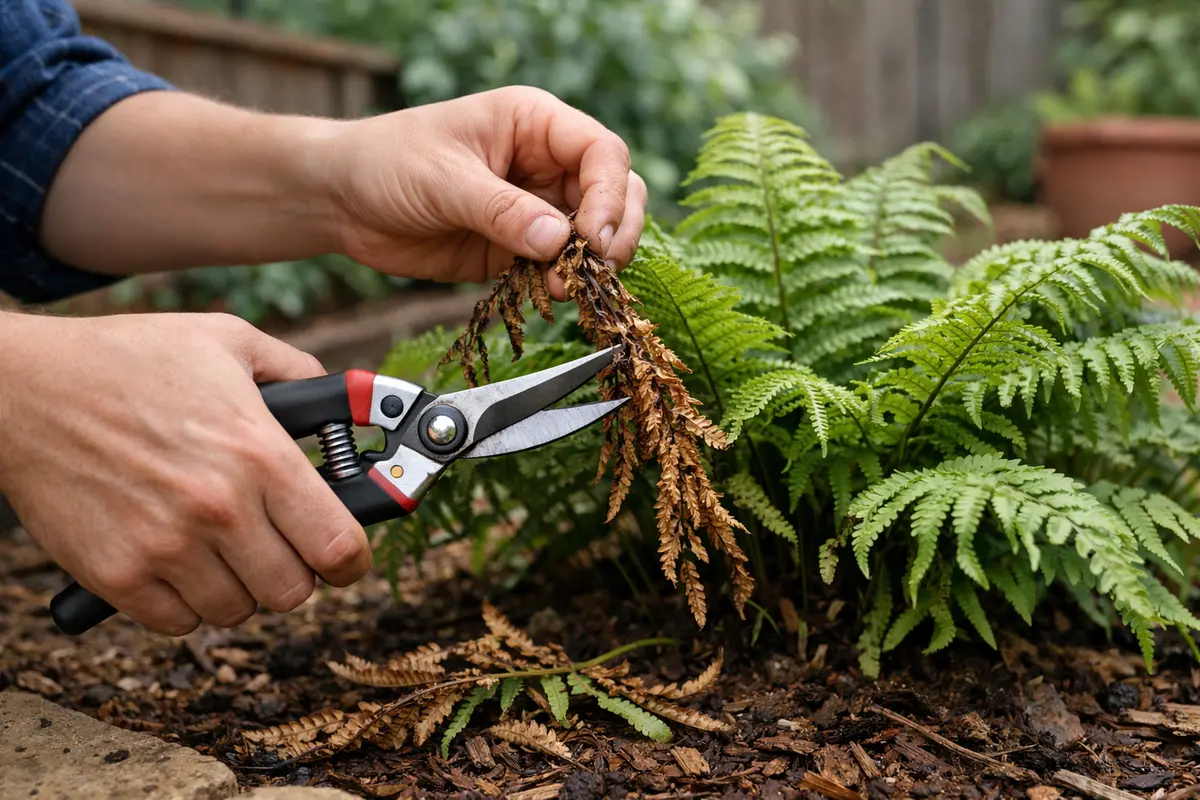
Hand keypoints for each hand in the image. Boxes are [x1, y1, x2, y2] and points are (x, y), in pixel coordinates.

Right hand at [0, 312, 370, 634]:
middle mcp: (219, 509)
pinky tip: (177, 559)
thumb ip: (297, 371)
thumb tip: (346, 398)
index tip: (345, 558)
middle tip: (276, 545)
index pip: (338, 546)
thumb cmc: (128, 360)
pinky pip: (180, 623)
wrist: (23, 390)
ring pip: (239, 612)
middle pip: (293, 591)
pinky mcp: (118, 576)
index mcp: (259, 454)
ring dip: (239, 587)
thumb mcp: (227, 342)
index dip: (352, 559)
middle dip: (294, 571)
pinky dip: (186, 602)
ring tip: (221, 547)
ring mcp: (166, 548)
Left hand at [323, 86, 648, 299]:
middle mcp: (546, 164)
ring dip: (591, 266)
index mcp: (535, 125)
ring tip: (562, 288)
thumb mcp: (445, 181)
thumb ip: (503, 211)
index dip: (610, 194)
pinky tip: (546, 295)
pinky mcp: (519, 249)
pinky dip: (562, 284)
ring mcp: (537, 208)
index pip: (602, 153)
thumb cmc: (389, 163)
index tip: (593, 237)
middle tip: (593, 268)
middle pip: (616, 195)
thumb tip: (558, 240)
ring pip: (595, 237)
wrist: (343, 200)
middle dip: (614, 233)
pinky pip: (559, 268)